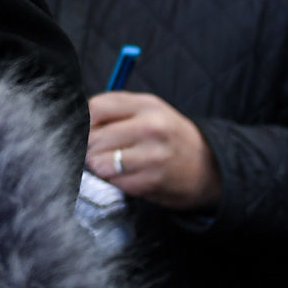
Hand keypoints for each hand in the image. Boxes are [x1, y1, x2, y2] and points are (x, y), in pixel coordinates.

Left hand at [86, 91, 220, 210]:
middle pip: (94, 137)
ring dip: (100, 167)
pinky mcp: (152, 181)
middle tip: (100, 151)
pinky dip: (116, 181)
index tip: (87, 131)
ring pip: (99, 162)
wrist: (209, 168)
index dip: (84, 122)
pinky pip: (114, 182)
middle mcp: (151, 127)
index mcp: (147, 105)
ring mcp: (153, 156)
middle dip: (90, 147)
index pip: (95, 108)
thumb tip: (77, 120)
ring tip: (114, 164)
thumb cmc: (170, 137)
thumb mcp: (150, 111)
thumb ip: (116, 109)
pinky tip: (129, 176)